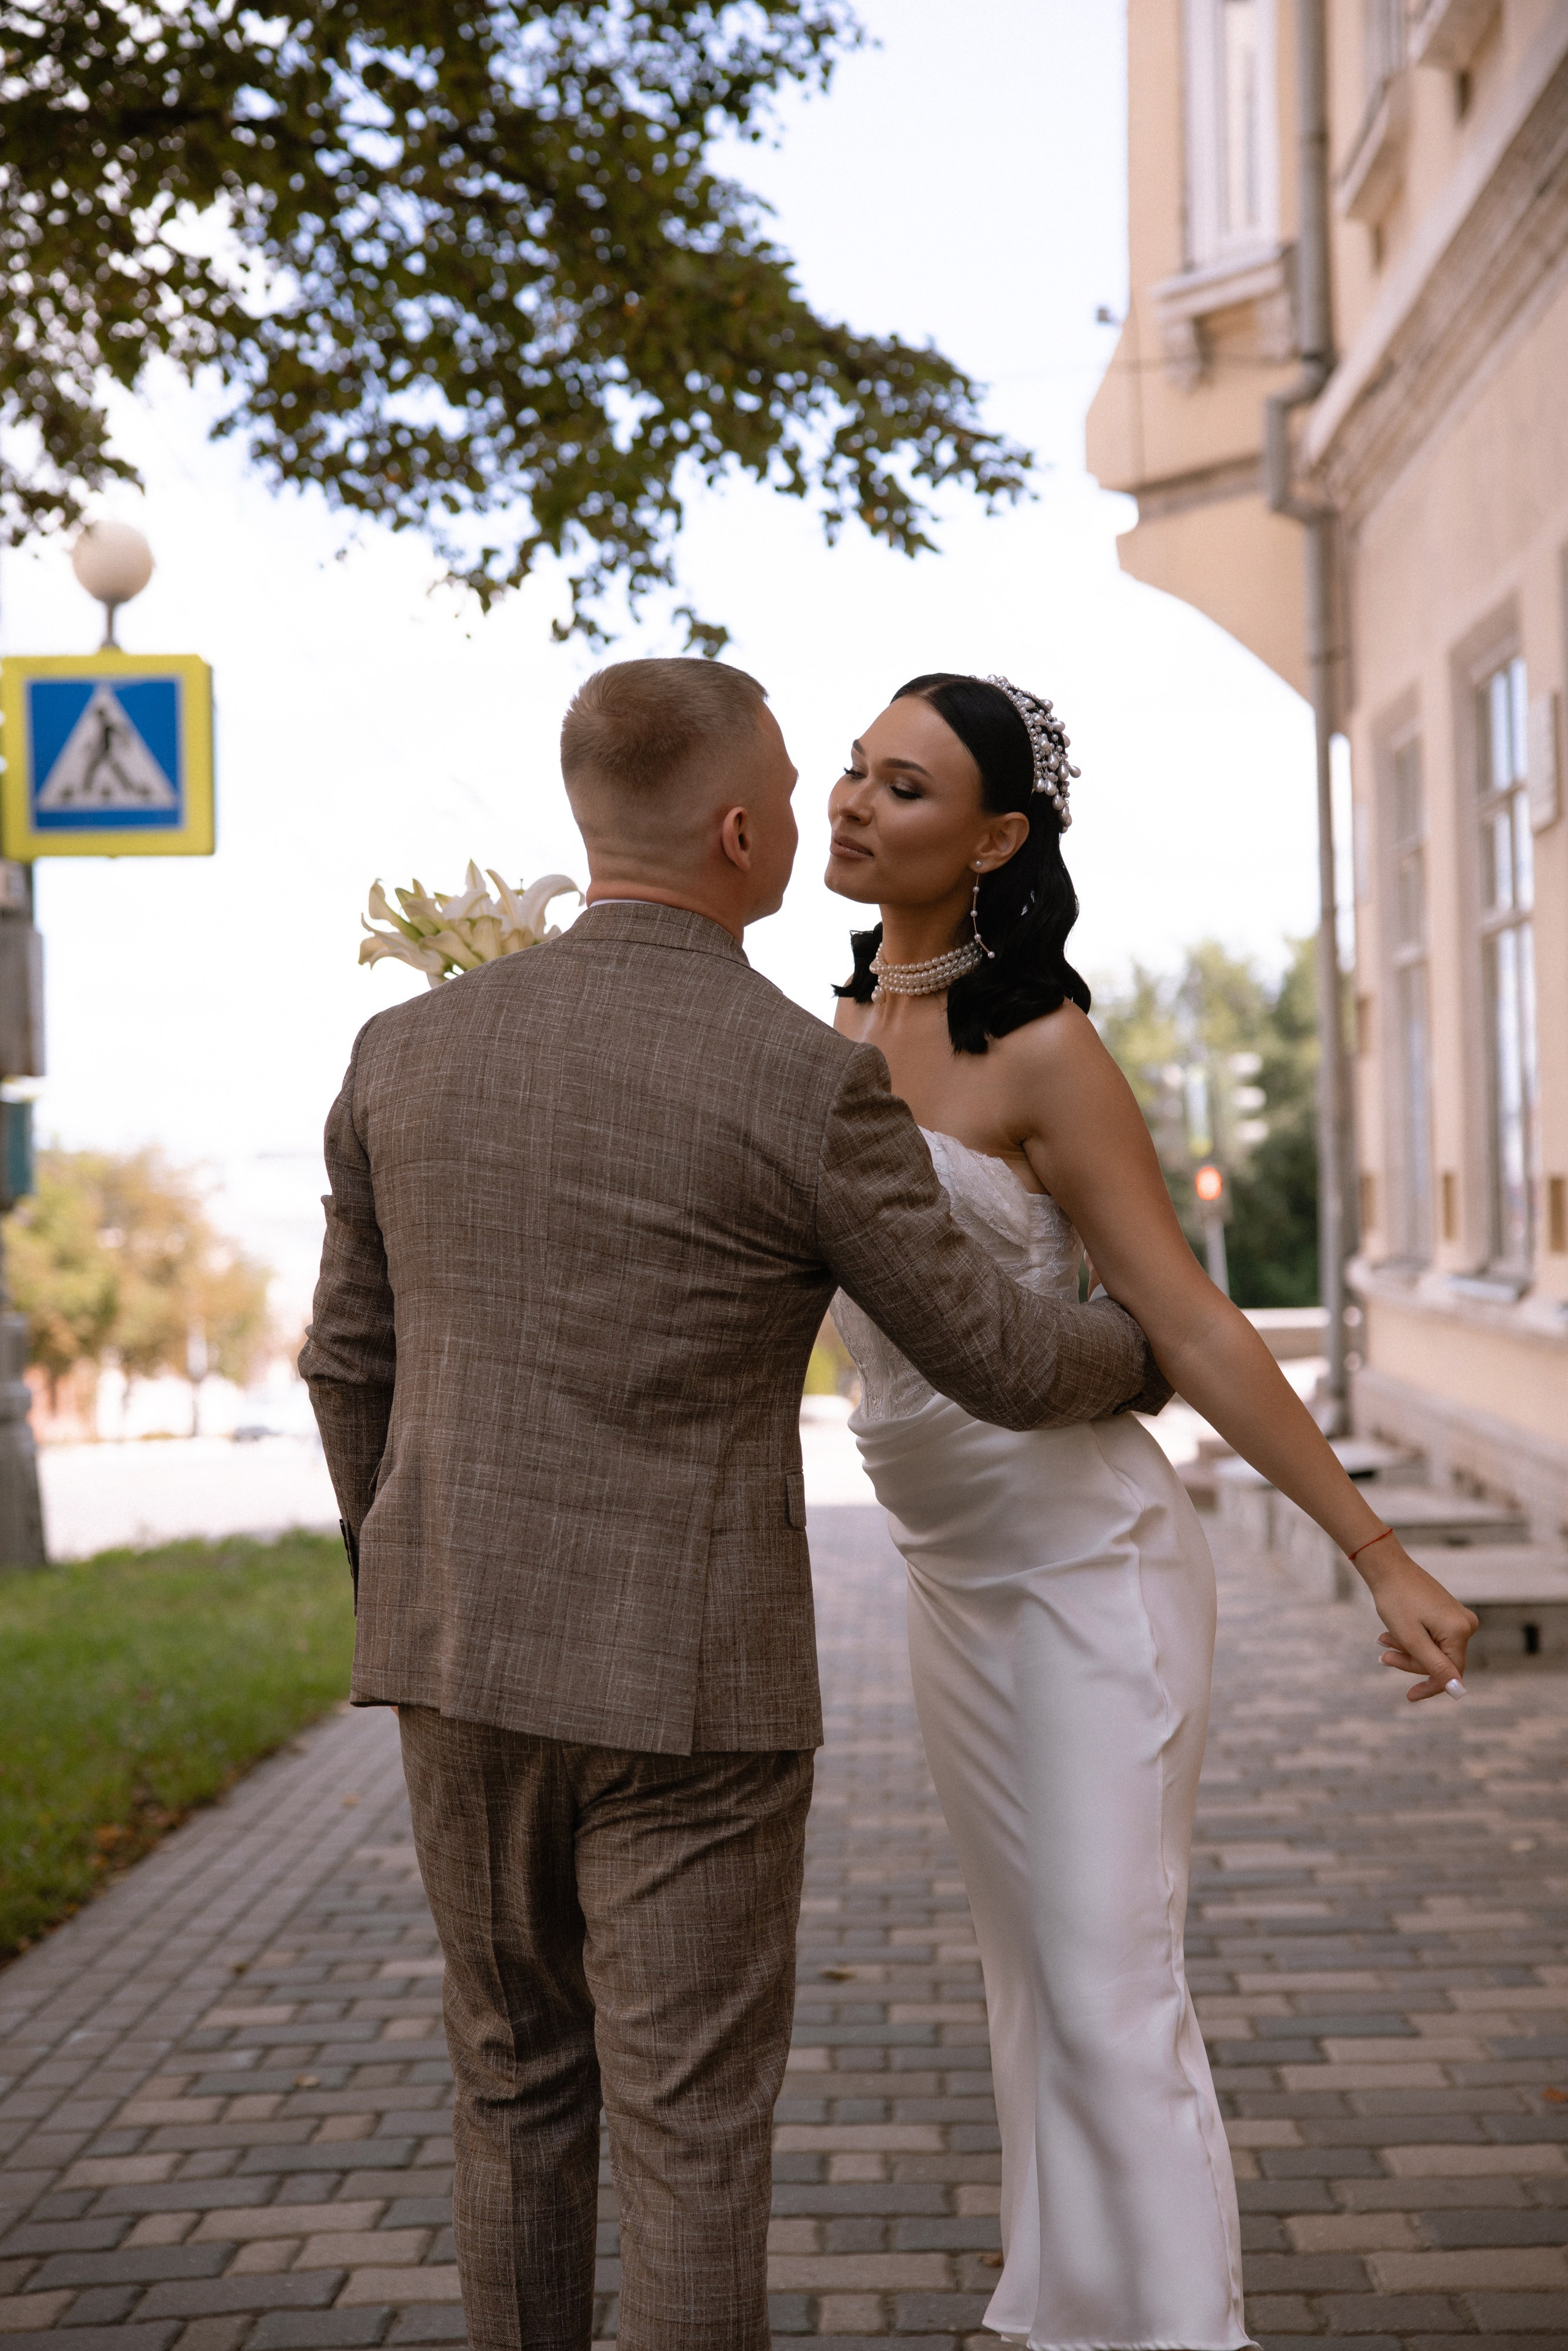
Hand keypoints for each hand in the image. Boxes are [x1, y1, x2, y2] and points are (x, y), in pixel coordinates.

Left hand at [1357, 1533, 1478, 1700]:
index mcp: (1460, 1631)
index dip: (1430, 1686)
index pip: (1451, 1673)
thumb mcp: (1413, 1639)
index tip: (1410, 1696)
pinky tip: (1390, 1633)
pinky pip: (1432, 1635)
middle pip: (1441, 1661)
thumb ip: (1435, 1666)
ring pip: (1433, 1648)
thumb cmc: (1396, 1601)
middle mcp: (1466, 1624)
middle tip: (1384, 1657)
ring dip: (1407, 1649)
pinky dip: (1411, 1638)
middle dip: (1411, 1661)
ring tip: (1382, 1640)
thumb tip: (1458, 1690)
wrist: (1387, 1567)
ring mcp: (1457, 1617)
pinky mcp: (1447, 1612)